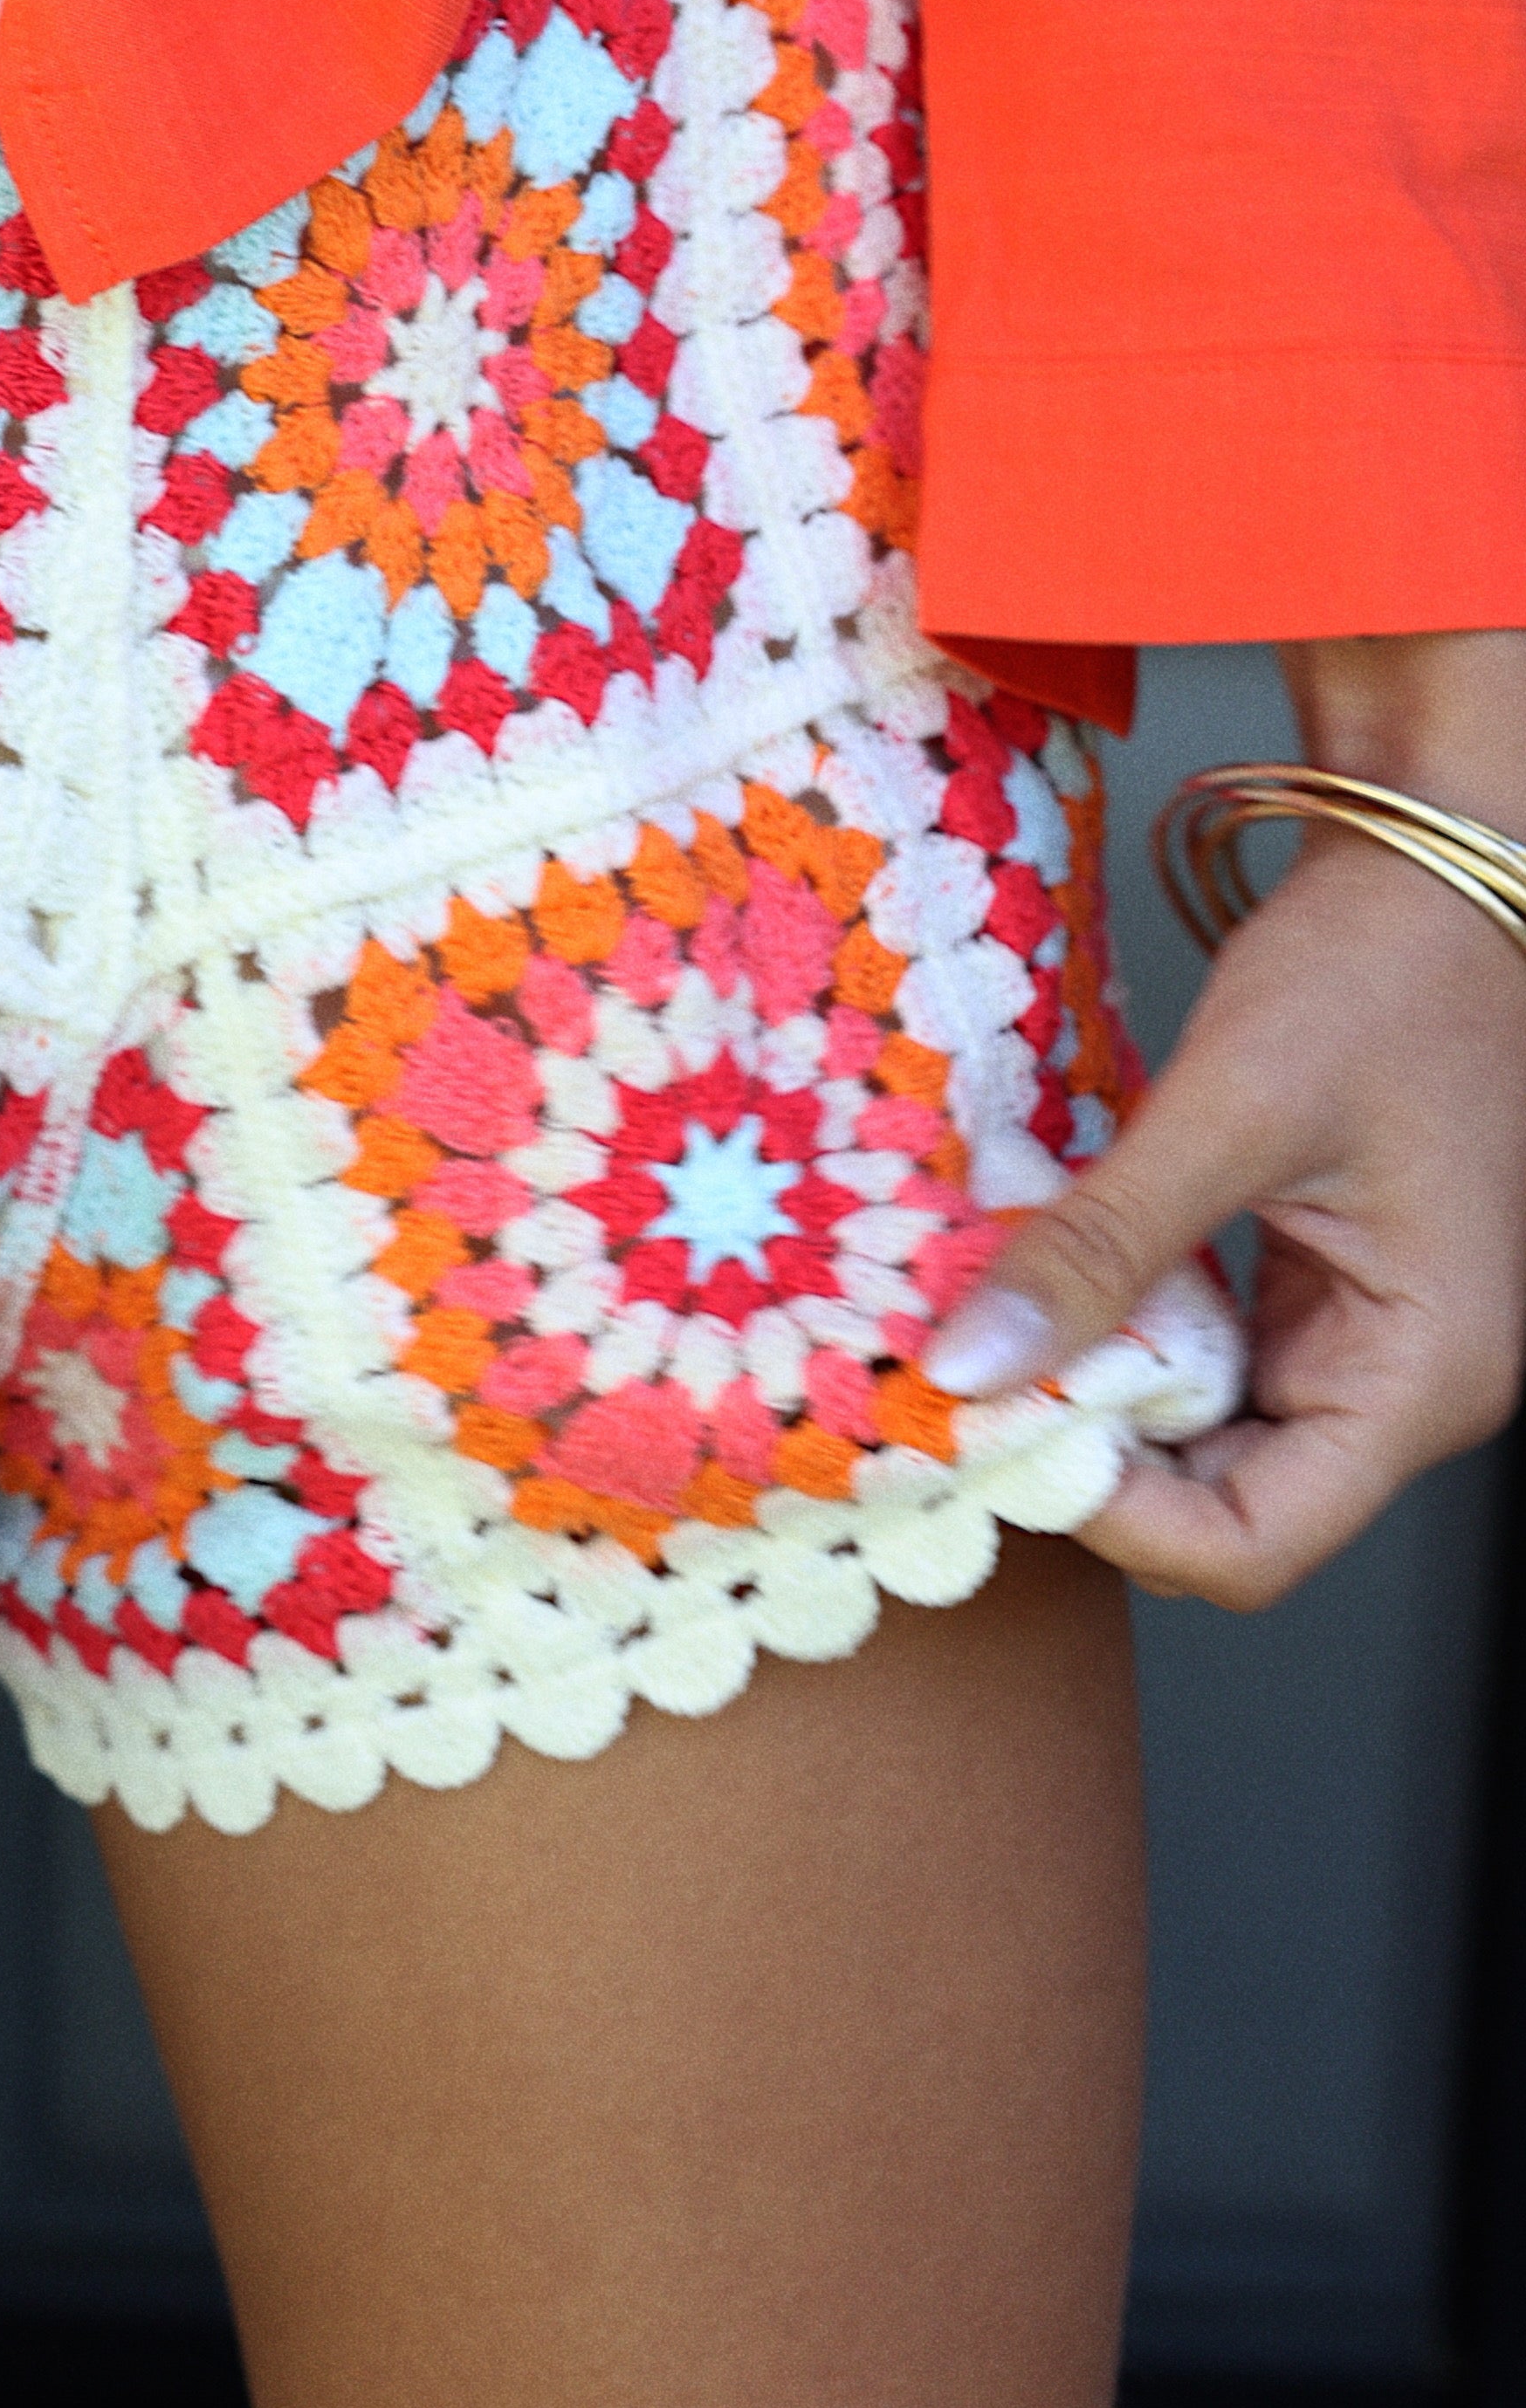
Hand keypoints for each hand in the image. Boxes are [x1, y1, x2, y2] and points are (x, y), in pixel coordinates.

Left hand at [929, 633, 1525, 1608]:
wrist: (1438, 863)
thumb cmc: (1384, 970)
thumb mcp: (1229, 1107)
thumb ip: (1099, 1248)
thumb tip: (970, 1364)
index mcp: (1426, 1374)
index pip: (1253, 1544)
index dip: (1116, 1518)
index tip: (1002, 1429)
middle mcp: (1410, 1383)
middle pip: (1226, 1506)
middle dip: (1093, 1460)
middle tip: (974, 1382)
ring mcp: (1368, 1340)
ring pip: (1205, 1439)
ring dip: (1100, 1398)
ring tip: (998, 1331)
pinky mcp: (1323, 1292)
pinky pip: (1208, 1362)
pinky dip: (1126, 1337)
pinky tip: (1056, 1282)